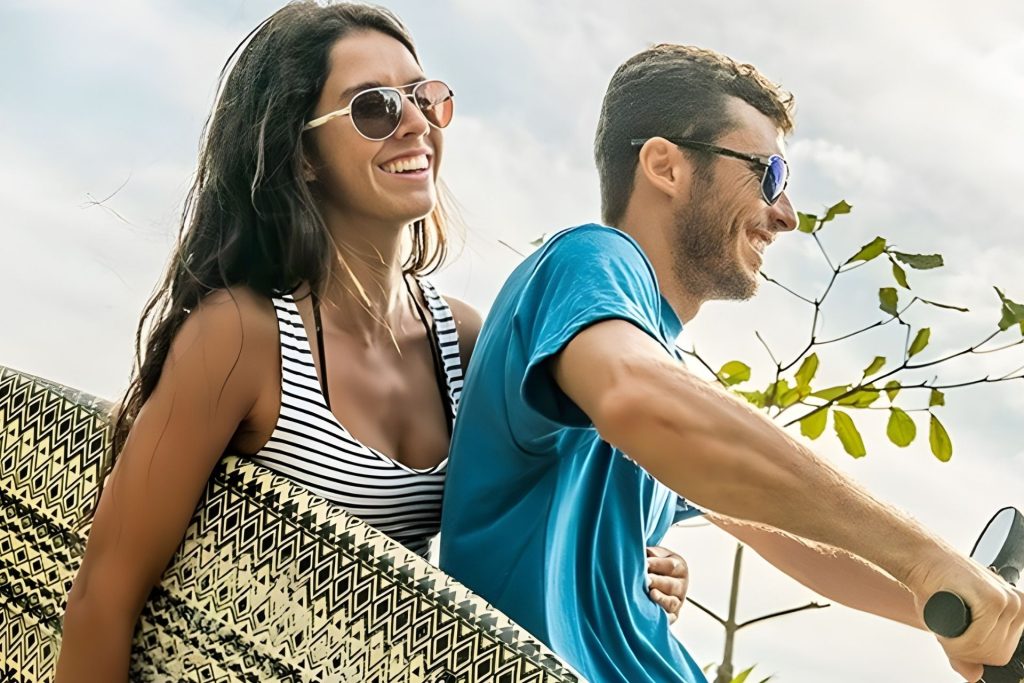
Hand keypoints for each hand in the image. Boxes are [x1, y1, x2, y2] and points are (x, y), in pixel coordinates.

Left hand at [646, 546, 688, 623]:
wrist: (658, 579)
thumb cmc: (654, 564)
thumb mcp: (656, 554)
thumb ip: (651, 553)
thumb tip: (643, 556)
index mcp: (680, 567)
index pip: (670, 566)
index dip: (655, 564)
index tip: (643, 564)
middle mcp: (682, 585)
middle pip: (671, 585)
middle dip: (657, 582)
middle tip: (645, 580)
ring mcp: (679, 601)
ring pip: (671, 603)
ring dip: (660, 599)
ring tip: (651, 594)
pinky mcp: (673, 615)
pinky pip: (669, 618)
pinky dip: (662, 617)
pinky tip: (653, 612)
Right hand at [906, 551, 1023, 680]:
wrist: (922, 561)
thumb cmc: (938, 586)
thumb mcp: (957, 624)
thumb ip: (969, 650)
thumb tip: (974, 676)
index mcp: (1016, 612)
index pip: (1002, 655)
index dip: (975, 653)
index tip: (958, 638)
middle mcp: (1017, 606)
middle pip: (996, 655)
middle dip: (966, 650)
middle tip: (948, 630)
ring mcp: (1008, 602)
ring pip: (985, 649)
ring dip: (957, 644)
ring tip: (946, 623)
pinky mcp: (993, 599)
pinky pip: (976, 640)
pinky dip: (955, 640)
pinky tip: (946, 625)